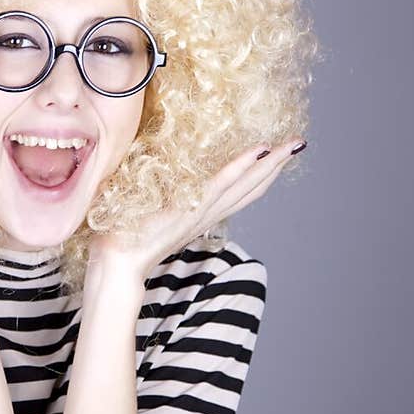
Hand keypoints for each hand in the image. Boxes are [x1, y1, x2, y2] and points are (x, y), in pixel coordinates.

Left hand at [87, 137, 305, 287]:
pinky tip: (259, 151)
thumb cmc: (122, 241)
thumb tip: (150, 177)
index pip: (237, 193)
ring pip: (244, 184)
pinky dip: (241, 167)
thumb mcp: (146, 214)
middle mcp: (207, 215)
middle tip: (298, 144)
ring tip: (292, 145)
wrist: (115, 268)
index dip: (259, 175)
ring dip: (270, 163)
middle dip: (275, 166)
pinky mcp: (189, 208)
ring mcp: (200, 211)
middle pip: (250, 188)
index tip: (276, 156)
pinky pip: (220, 184)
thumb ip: (155, 199)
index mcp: (199, 216)